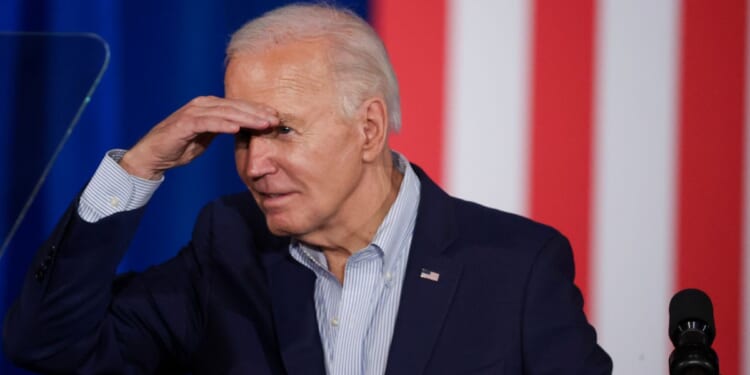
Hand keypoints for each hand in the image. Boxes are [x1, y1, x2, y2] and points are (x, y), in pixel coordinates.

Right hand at [120, 96, 277, 179]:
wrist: (153, 156)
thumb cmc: (180, 146)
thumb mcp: (207, 137)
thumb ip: (223, 129)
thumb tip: (244, 130)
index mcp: (210, 106)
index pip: (238, 106)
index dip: (258, 111)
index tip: (276, 118)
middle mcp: (202, 105)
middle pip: (235, 107)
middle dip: (257, 113)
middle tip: (276, 119)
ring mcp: (193, 112)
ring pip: (225, 112)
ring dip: (246, 118)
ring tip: (263, 124)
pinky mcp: (185, 123)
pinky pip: (208, 123)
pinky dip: (223, 124)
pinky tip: (237, 128)